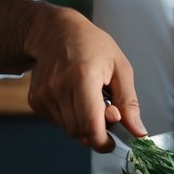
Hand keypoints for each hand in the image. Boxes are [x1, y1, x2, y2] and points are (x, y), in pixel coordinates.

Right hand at [24, 5, 146, 151]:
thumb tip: (138, 132)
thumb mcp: (119, 67)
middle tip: (104, 111)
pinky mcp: (35, 100)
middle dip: (96, 131)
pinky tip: (74, 98)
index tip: (113, 140)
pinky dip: (69, 118)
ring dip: (82, 125)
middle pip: (79, 132)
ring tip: (88, 100)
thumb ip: (129, 102)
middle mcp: (59, 87)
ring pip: (68, 130)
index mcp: (83, 77)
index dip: (103, 141)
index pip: (90, 126)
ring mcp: (44, 95)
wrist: (54, 31)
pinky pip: (56, 123)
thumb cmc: (91, 45)